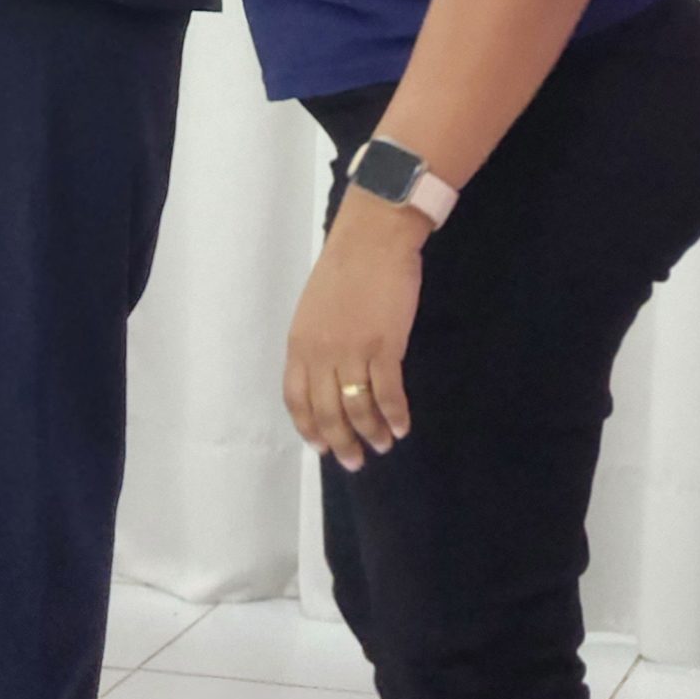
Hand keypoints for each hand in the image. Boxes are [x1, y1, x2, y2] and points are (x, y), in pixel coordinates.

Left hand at [283, 190, 426, 471]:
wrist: (374, 237)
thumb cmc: (346, 266)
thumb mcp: (315, 307)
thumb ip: (316, 343)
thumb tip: (327, 377)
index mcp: (299, 342)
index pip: (296, 399)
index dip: (310, 428)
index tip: (322, 447)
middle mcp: (320, 353)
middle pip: (327, 413)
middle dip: (342, 443)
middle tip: (356, 461)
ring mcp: (352, 351)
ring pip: (358, 409)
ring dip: (372, 433)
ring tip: (383, 444)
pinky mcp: (384, 346)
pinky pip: (388, 394)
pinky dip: (395, 415)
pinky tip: (403, 426)